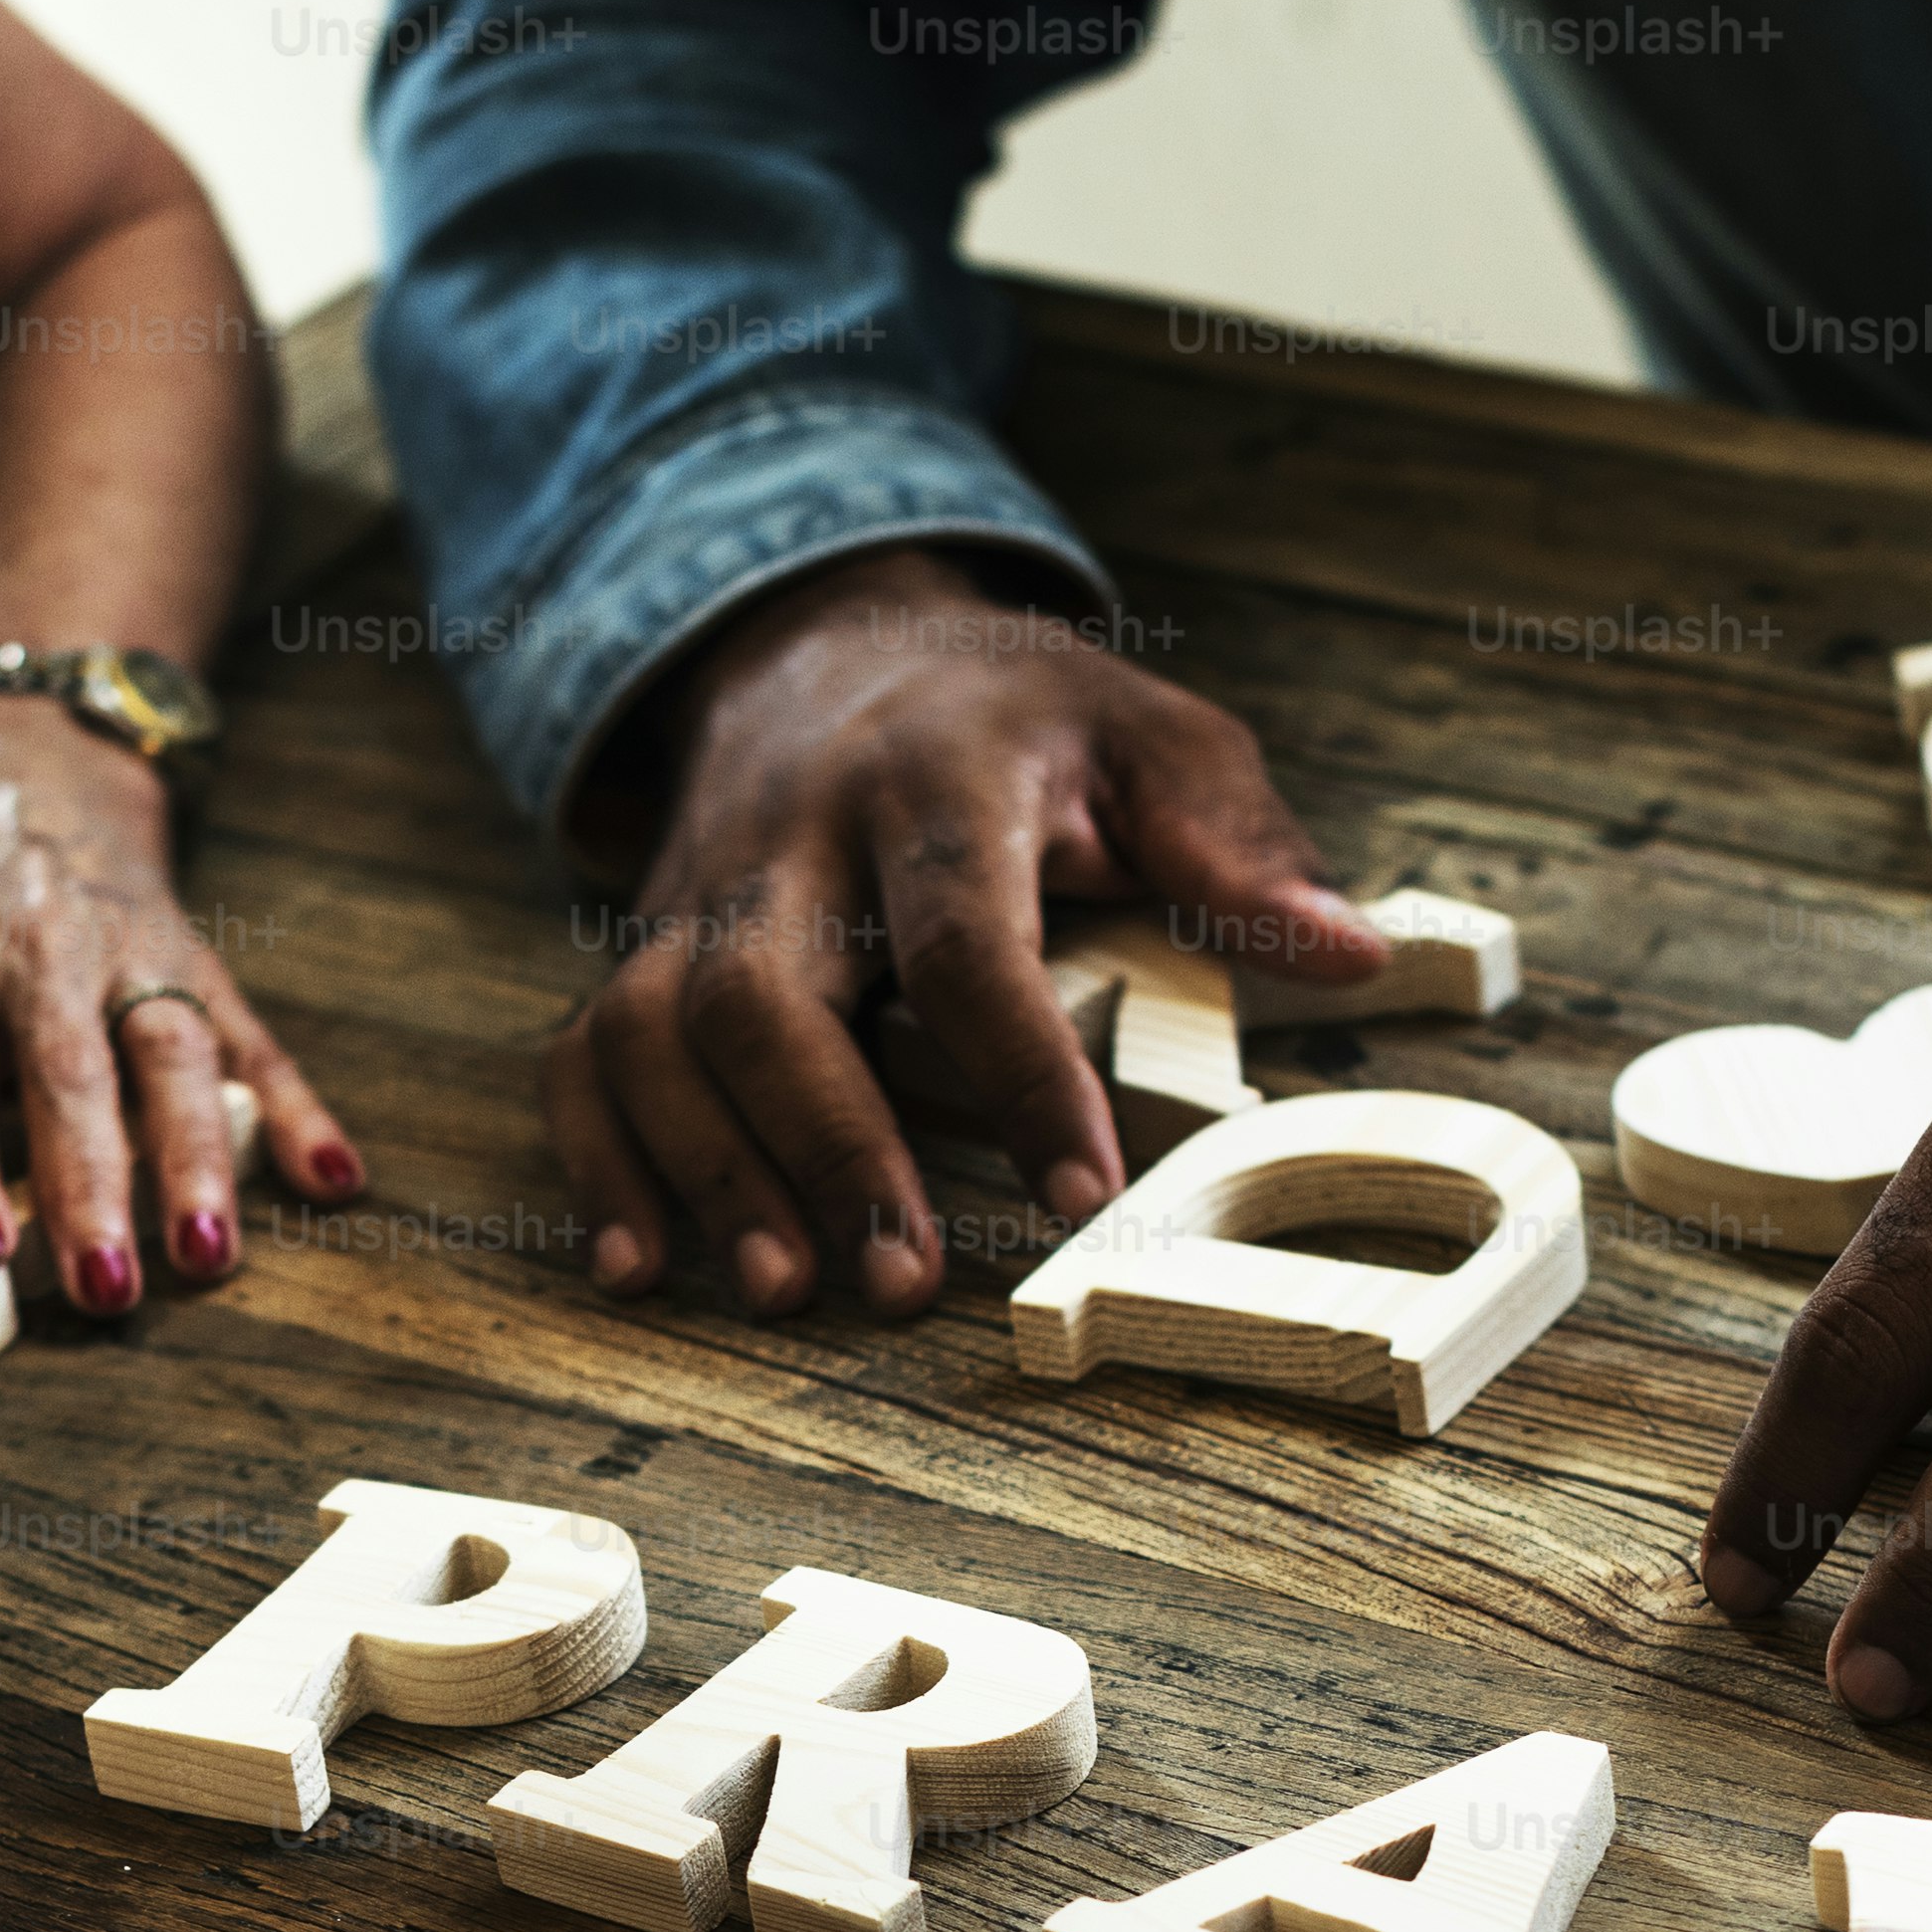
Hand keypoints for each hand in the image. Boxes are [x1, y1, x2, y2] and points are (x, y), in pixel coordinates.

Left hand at [0, 695, 358, 1319]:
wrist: (22, 771)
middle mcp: (40, 953)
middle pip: (71, 1075)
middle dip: (93, 1182)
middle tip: (107, 1283)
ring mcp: (130, 958)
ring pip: (173, 1056)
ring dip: (201, 1157)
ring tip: (211, 1254)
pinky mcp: (198, 965)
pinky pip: (255, 1039)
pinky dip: (300, 1107)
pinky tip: (334, 1176)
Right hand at [560, 543, 1388, 1316]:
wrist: (832, 642)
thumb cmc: (1019, 724)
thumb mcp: (1152, 737)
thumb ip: (1238, 845)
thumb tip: (1347, 955)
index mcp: (936, 775)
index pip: (965, 935)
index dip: (1019, 1070)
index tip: (1086, 1190)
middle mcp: (793, 831)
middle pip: (763, 989)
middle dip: (827, 1144)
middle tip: (901, 1282)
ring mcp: (701, 893)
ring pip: (656, 1029)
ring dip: (707, 1170)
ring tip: (783, 1290)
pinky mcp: (644, 948)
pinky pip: (585, 1054)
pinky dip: (602, 1163)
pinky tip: (640, 1268)